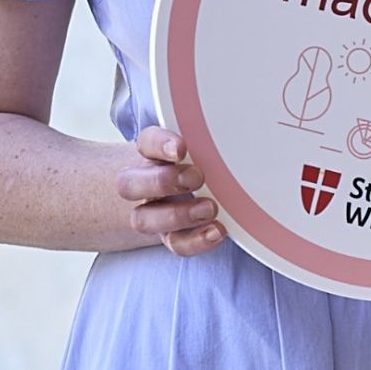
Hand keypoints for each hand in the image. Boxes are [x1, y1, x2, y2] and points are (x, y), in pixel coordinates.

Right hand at [118, 126, 226, 256]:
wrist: (190, 191)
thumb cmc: (202, 162)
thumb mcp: (205, 147)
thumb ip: (211, 141)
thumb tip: (242, 126)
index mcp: (152, 155)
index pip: (146, 143)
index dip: (159, 145)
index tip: (180, 149)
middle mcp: (144, 184)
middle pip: (128, 184)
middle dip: (161, 182)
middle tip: (196, 177)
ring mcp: (153, 212)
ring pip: (143, 219)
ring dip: (177, 215)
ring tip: (209, 208)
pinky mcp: (170, 235)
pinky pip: (175, 243)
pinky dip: (195, 240)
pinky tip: (216, 231)